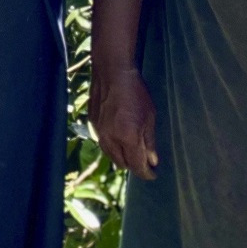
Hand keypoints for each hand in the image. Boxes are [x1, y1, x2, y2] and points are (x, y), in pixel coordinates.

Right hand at [90, 61, 157, 179]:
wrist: (112, 73)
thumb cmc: (136, 93)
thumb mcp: (149, 117)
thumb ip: (149, 141)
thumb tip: (152, 160)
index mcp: (127, 138)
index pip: (137, 166)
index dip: (146, 173)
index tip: (153, 173)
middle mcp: (111, 140)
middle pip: (123, 164)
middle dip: (134, 166)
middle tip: (144, 162)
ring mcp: (99, 133)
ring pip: (111, 155)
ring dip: (122, 158)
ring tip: (132, 153)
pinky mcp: (93, 125)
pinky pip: (103, 143)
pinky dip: (112, 146)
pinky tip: (119, 139)